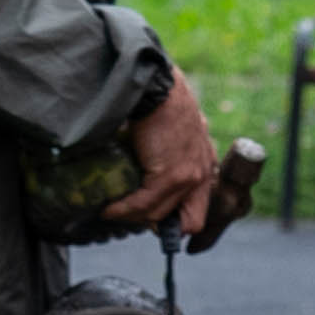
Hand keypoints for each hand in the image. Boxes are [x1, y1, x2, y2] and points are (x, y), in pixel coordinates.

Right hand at [110, 74, 232, 240]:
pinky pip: (143, 204)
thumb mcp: (177, 135)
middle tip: (132, 215)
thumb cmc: (162, 107)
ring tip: (113, 211)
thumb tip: (148, 176)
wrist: (157, 90)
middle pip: (189, 222)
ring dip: (132, 216)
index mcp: (205, 166)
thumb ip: (173, 158)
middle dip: (158, 224)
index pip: (200, 212)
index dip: (178, 222)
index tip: (154, 221)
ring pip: (158, 215)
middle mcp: (203, 175)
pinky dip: (123, 209)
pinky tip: (109, 207)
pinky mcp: (169, 176)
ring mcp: (188, 177)